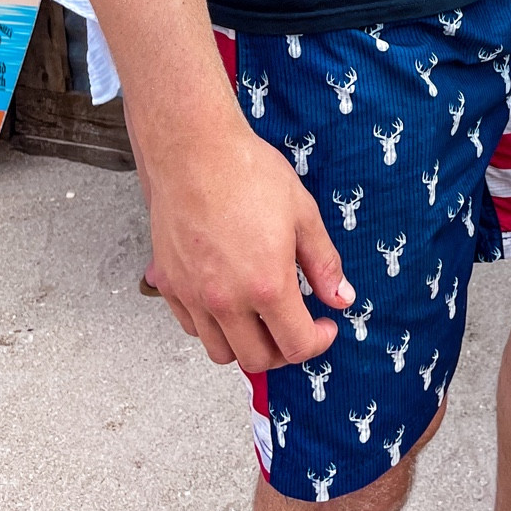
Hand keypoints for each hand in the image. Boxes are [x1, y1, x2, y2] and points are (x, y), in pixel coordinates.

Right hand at [144, 123, 353, 371]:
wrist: (194, 151)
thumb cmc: (248, 174)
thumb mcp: (303, 214)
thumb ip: (324, 263)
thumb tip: (342, 298)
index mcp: (267, 285)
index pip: (296, 346)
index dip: (319, 342)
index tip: (326, 326)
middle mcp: (226, 301)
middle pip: (257, 360)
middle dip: (284, 351)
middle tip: (296, 325)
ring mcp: (192, 296)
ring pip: (221, 352)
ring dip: (247, 344)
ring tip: (262, 317)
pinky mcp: (169, 285)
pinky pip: (192, 328)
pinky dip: (213, 327)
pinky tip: (229, 300)